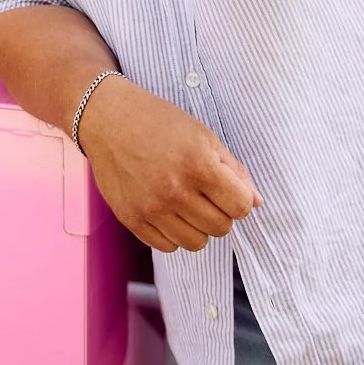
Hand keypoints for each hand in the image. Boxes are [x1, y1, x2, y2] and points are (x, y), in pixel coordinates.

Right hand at [77, 77, 261, 251]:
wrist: (106, 118)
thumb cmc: (158, 121)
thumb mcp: (202, 134)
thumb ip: (233, 168)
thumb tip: (257, 202)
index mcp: (197, 163)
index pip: (241, 206)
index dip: (239, 197)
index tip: (228, 187)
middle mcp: (174, 189)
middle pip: (221, 227)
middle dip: (220, 211)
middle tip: (204, 191)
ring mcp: (151, 207)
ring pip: (197, 243)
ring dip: (197, 225)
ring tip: (185, 200)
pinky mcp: (132, 219)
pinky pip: (168, 246)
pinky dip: (172, 232)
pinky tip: (165, 207)